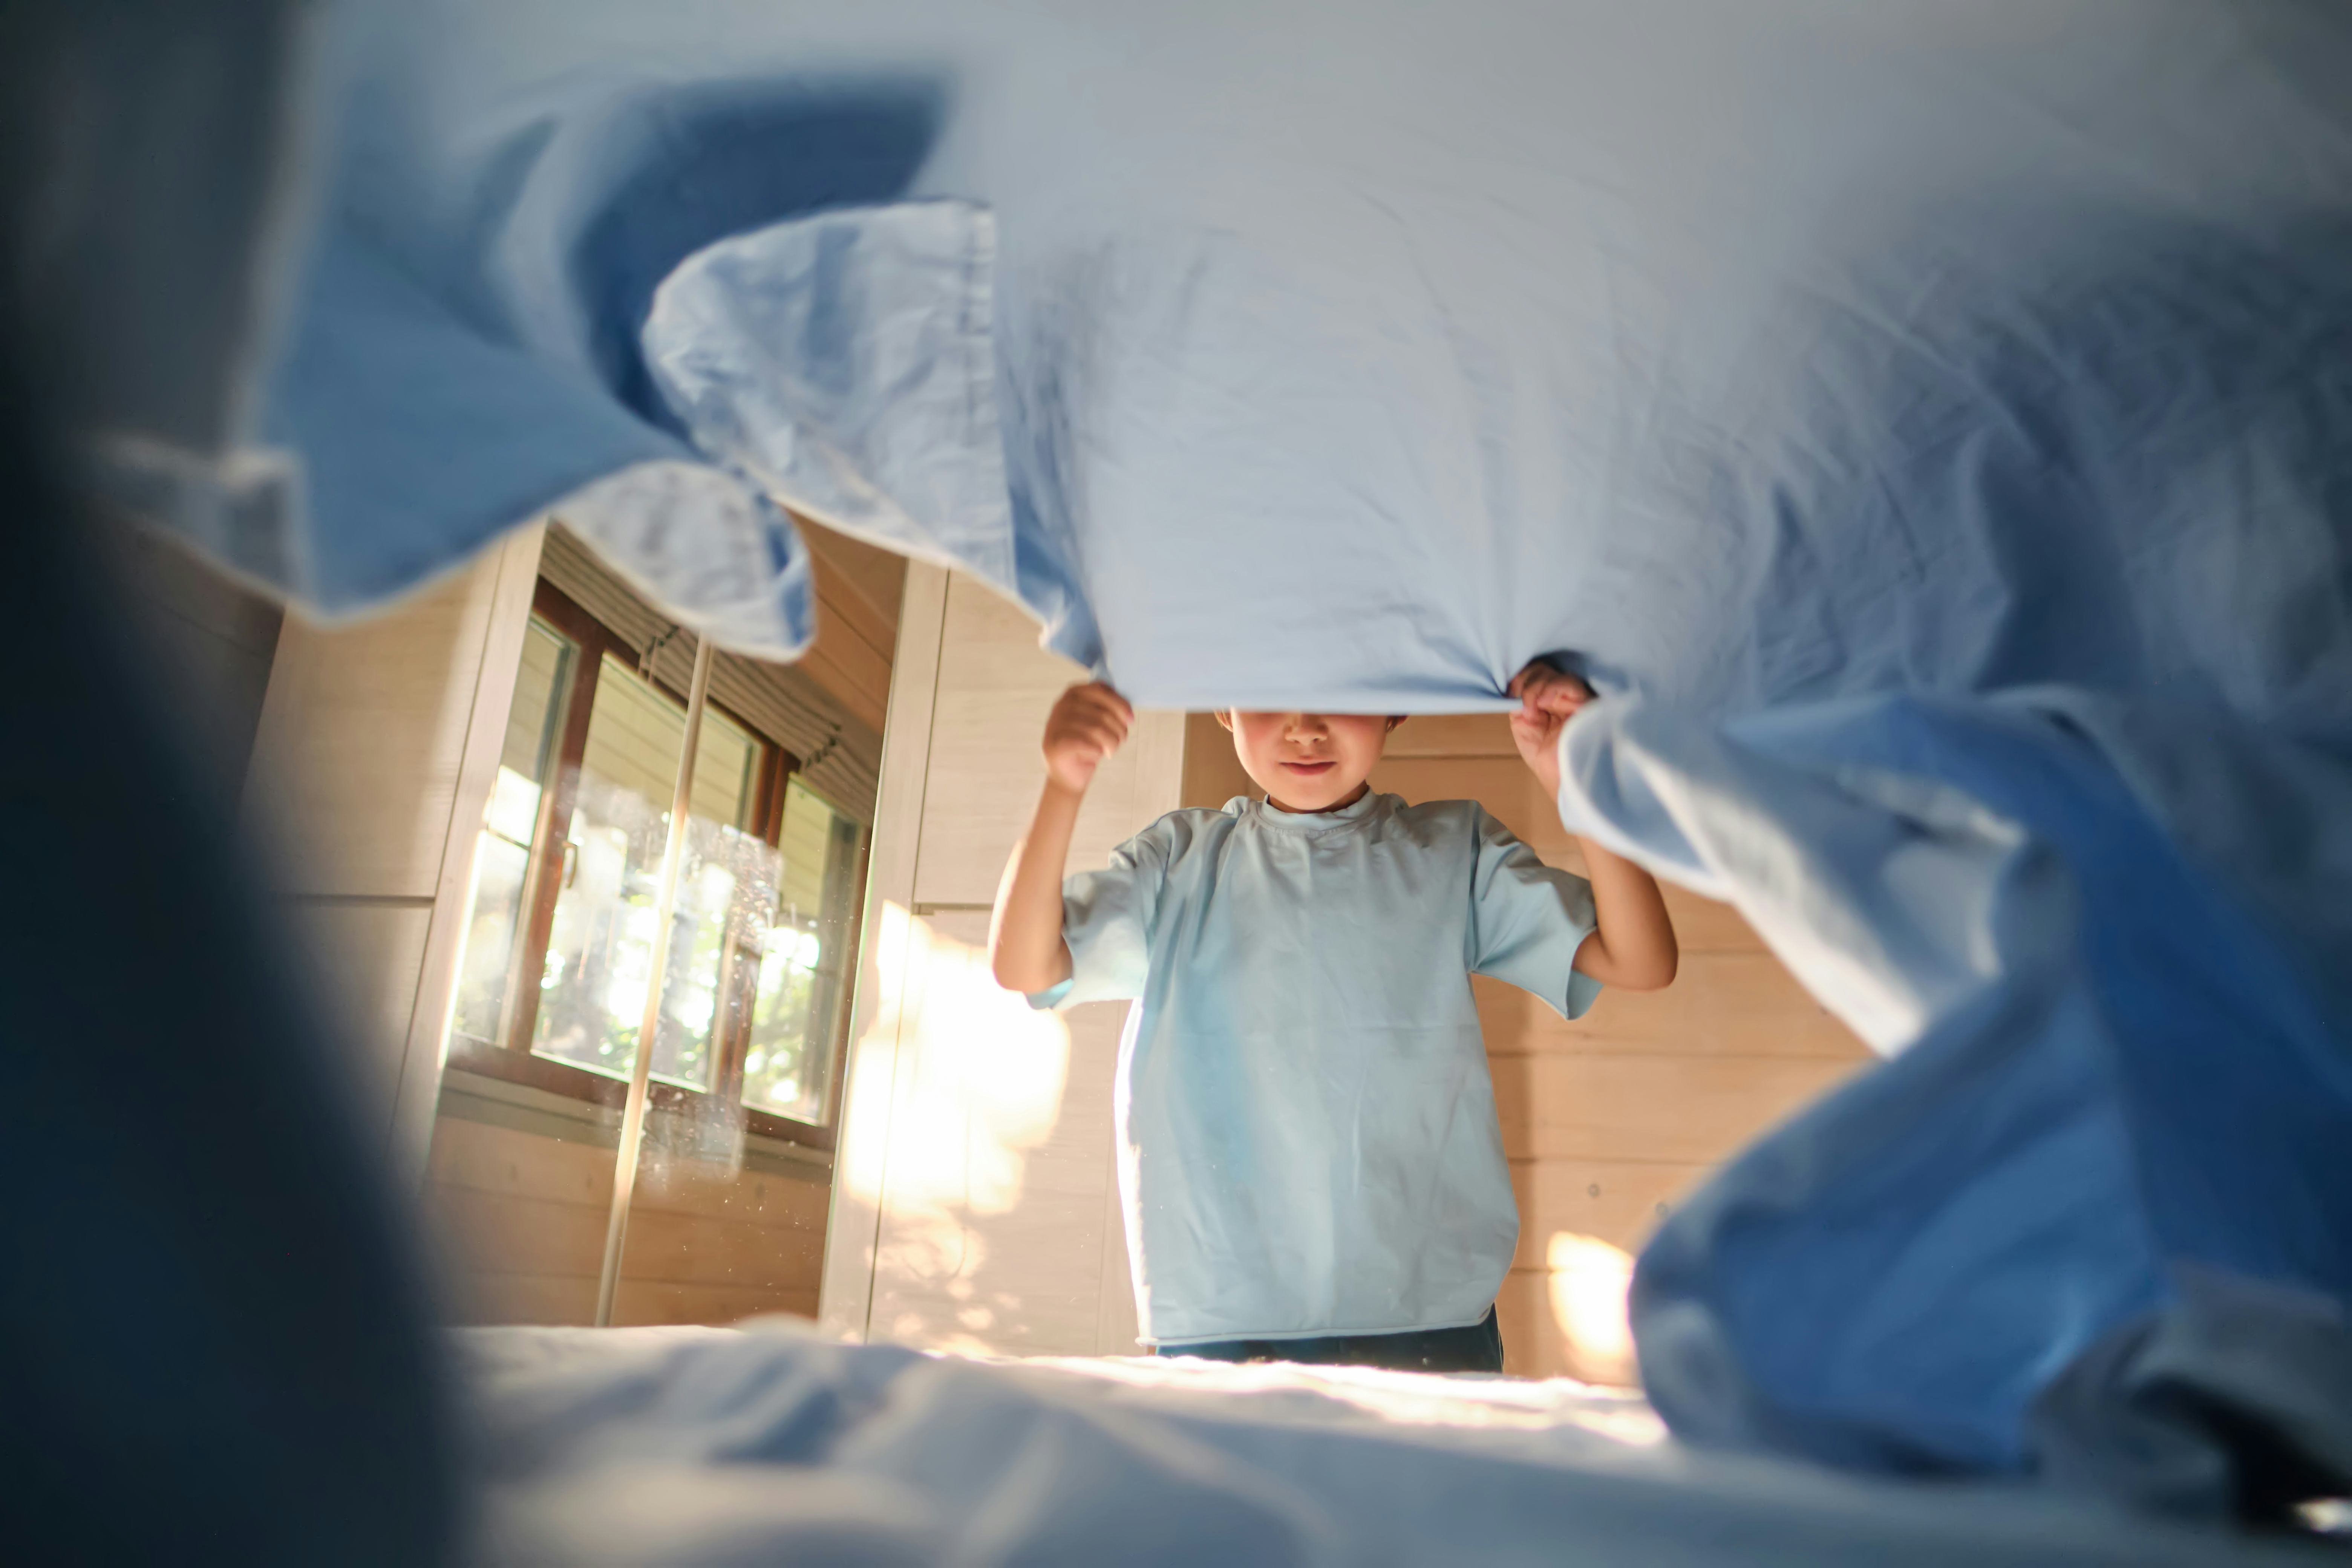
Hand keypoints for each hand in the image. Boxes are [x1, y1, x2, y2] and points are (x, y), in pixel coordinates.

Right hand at [1042, 682, 1133, 793]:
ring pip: (1098, 730)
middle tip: (1120, 740)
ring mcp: (1057, 724)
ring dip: (1112, 743)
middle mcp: (1062, 705)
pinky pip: (1089, 745)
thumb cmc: (1086, 744)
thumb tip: (1127, 713)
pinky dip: (1099, 752)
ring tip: (1110, 750)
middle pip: (1103, 714)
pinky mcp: (1056, 744)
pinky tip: (1097, 754)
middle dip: (1119, 729)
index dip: (1120, 704)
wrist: (1066, 772)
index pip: (1100, 690)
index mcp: (1073, 694)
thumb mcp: (1097, 720)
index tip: (1130, 719)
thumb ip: (1107, 708)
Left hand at [1507, 660, 1593, 797]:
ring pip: (1554, 674)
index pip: (1533, 673)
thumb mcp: (1524, 728)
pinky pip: (1569, 683)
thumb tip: (1516, 686)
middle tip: (1519, 700)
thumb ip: (1519, 704)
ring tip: (1532, 710)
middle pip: (1542, 669)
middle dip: (1524, 680)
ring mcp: (1574, 698)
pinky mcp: (1587, 703)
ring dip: (1535, 688)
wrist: (1566, 781)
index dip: (1519, 677)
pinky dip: (1551, 689)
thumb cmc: (1548, 761)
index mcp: (1546, 701)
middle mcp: (1561, 696)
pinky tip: (1544, 704)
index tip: (1509, 693)